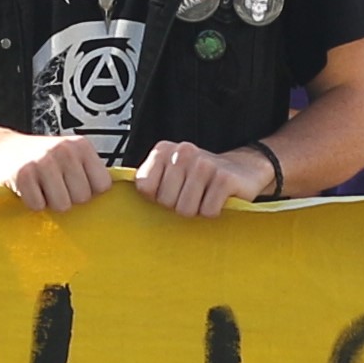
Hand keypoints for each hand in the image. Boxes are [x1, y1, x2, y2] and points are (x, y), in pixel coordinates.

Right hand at [0, 129, 108, 213]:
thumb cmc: (37, 157)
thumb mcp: (68, 155)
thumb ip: (89, 171)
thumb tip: (118, 197)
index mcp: (81, 146)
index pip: (102, 185)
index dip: (87, 190)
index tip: (72, 183)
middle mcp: (64, 151)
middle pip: (83, 198)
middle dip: (67, 198)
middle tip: (52, 184)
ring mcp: (43, 162)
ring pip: (62, 205)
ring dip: (49, 202)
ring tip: (40, 186)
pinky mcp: (22, 175)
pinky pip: (38, 206)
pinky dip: (31, 202)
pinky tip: (26, 188)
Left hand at [136, 139, 257, 217]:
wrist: (243, 170)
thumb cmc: (200, 179)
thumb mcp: (170, 174)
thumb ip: (148, 182)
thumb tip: (120, 203)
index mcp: (164, 150)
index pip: (145, 187)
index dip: (157, 198)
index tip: (171, 191)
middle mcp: (183, 151)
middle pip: (166, 201)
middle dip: (178, 206)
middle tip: (192, 195)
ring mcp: (205, 163)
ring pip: (186, 209)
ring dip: (197, 210)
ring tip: (205, 196)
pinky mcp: (225, 178)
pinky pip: (208, 210)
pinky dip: (214, 211)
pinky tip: (218, 199)